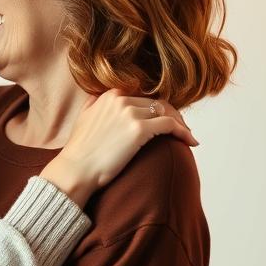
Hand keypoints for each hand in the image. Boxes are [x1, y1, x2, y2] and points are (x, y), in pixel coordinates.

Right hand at [41, 90, 197, 205]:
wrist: (75, 170)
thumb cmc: (79, 151)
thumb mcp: (83, 118)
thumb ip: (94, 103)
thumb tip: (99, 97)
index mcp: (110, 95)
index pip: (144, 96)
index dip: (158, 108)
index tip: (166, 119)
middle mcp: (121, 99)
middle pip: (158, 102)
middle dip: (173, 116)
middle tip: (182, 131)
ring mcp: (130, 112)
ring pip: (167, 112)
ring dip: (181, 124)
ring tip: (187, 137)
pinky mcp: (138, 129)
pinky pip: (170, 125)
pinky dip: (183, 132)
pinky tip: (190, 142)